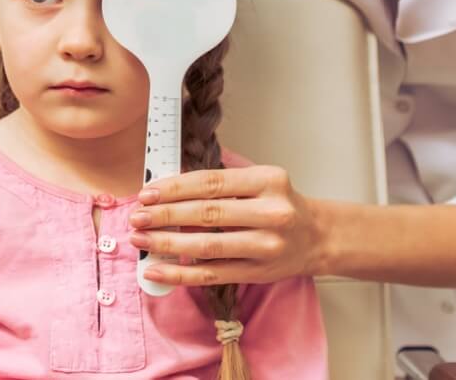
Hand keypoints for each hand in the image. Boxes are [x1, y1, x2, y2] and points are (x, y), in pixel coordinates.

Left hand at [126, 166, 325, 286]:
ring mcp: (267, 246)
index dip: (175, 187)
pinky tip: (157, 270)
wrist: (318, 237)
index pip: (212, 182)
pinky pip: (213, 275)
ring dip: (168, 243)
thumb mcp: (260, 182)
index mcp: (268, 180)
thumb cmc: (280, 205)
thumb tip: (166, 190)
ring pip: (208, 246)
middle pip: (208, 213)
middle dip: (165, 215)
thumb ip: (221, 184)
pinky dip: (181, 274)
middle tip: (137, 216)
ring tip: (141, 240)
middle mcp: (271, 212)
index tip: (147, 192)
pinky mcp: (259, 273)